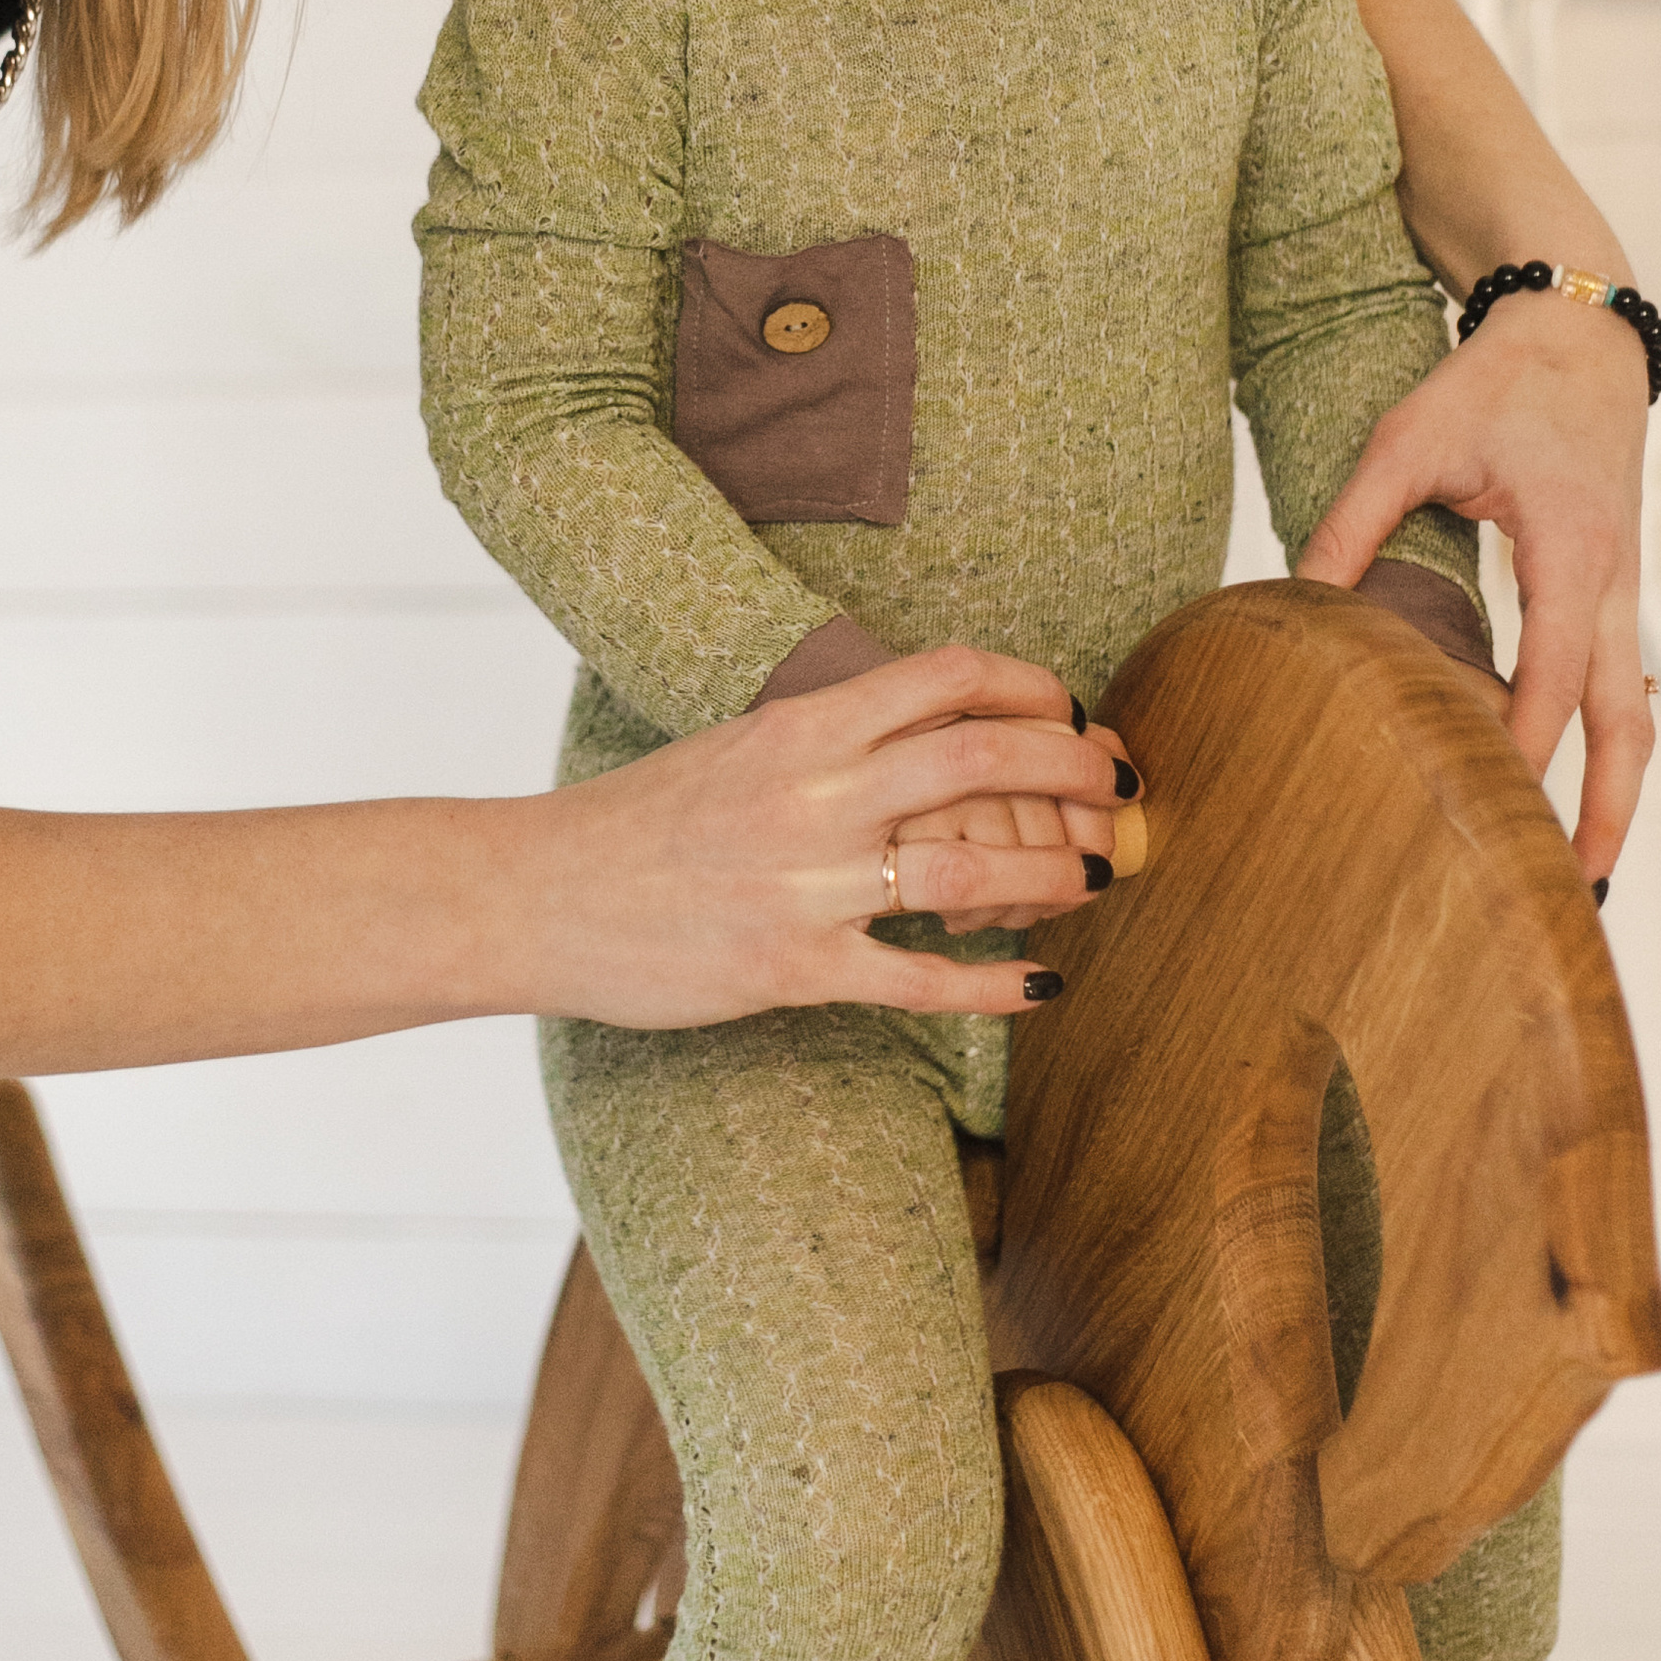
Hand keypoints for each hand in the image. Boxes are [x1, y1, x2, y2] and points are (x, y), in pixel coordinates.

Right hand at [540, 648, 1124, 1029]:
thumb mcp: (739, 748)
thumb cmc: (641, 821)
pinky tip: (1041, 986)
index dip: (1029, 686)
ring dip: (1054, 872)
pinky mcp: (792, 969)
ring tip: (1098, 879)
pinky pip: (918, 979)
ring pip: (969, 865)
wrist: (538, 894)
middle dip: (1073, 767)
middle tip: (1121, 787)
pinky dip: (994, 985)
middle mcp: (814, 792)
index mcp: (801, 724)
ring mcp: (806, 883)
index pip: (944, 675)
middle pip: (982, 755)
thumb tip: (926, 733)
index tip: (1072, 708)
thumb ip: (829, 739)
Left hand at [1296, 291, 1653, 882]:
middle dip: (1605, 808)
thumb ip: (1353, 520)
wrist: (1582, 333)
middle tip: (1575, 891)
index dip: (1526, 745)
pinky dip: (1605, 741)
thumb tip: (1299, 600)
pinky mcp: (1617, 588)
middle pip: (1627, 720)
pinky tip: (1572, 788)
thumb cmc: (1494, 382)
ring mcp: (1626, 588)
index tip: (1488, 807)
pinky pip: (1622, 682)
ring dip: (1615, 789)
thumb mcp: (1410, 438)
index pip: (1555, 672)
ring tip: (1583, 869)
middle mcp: (1614, 580)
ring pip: (1637, 712)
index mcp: (1570, 545)